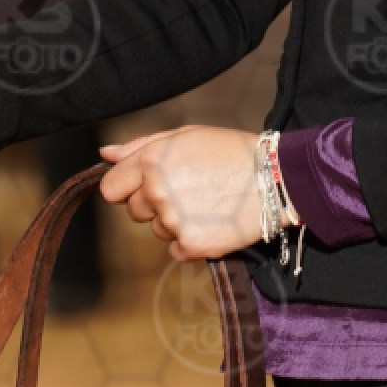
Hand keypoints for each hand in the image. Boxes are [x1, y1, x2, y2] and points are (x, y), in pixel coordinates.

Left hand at [99, 127, 266, 261]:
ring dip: (174, 222)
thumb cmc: (231, 151)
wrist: (280, 178)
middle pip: (134, 211)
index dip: (126, 189)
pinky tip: (213, 223)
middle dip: (153, 204)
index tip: (144, 187)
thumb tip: (105, 154)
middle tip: (189, 192)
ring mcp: (174, 221)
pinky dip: (191, 242)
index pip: (110, 188)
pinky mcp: (194, 244)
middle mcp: (156, 192)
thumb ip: (140, 146)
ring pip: (157, 230)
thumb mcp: (185, 136)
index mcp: (150, 163)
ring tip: (208, 204)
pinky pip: (177, 250)